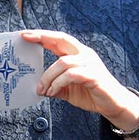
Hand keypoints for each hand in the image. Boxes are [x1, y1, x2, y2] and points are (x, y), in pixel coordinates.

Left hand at [22, 30, 138, 129]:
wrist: (114, 105)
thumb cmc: (92, 94)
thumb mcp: (68, 90)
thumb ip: (55, 86)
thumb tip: (39, 89)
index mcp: (78, 54)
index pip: (58, 39)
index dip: (42, 35)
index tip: (25, 34)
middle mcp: (84, 54)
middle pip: (62, 39)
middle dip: (43, 36)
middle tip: (26, 39)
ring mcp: (90, 63)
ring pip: (62, 62)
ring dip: (48, 76)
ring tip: (41, 89)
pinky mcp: (94, 75)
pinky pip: (71, 75)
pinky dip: (58, 83)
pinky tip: (53, 91)